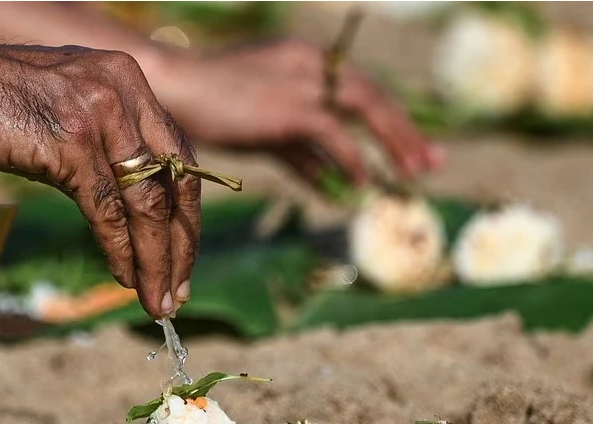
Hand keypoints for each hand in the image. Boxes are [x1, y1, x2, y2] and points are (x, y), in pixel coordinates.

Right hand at [0, 45, 198, 317]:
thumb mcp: (61, 105)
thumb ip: (103, 136)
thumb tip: (131, 191)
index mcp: (126, 77)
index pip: (178, 155)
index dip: (186, 213)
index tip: (183, 256)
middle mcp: (122, 88)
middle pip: (174, 182)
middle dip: (181, 245)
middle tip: (179, 292)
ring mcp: (98, 113)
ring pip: (145, 205)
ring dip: (156, 262)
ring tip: (157, 301)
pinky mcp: (68, 142)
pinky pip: (108, 213)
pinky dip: (122, 253)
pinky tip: (125, 279)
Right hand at [155, 39, 442, 184]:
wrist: (172, 91)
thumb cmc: (208, 108)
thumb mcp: (263, 129)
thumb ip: (300, 152)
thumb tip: (335, 183)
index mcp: (305, 59)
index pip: (360, 86)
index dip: (390, 117)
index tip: (413, 145)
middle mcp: (311, 62)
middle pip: (372, 95)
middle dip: (404, 130)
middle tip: (431, 162)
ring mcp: (302, 80)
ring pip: (365, 107)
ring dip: (394, 142)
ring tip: (413, 174)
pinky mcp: (290, 106)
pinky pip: (335, 134)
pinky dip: (353, 158)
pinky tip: (363, 183)